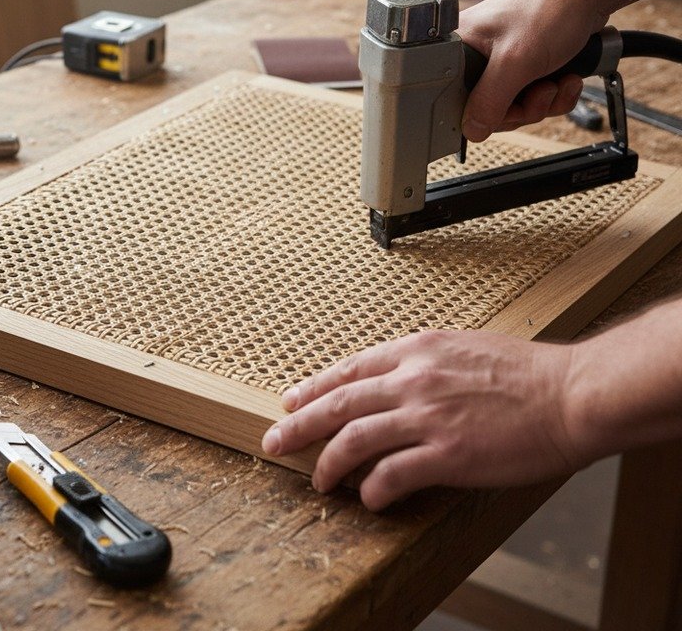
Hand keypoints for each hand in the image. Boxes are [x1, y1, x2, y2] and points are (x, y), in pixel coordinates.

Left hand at [260, 330, 587, 510]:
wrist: (572, 394)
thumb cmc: (527, 374)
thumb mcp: (463, 347)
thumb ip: (424, 362)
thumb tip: (394, 380)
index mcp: (416, 351)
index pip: (347, 369)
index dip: (312, 388)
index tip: (290, 402)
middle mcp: (412, 380)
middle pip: (335, 404)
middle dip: (297, 426)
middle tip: (274, 442)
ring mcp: (427, 417)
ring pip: (352, 441)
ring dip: (327, 465)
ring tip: (319, 482)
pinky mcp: (446, 454)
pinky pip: (390, 476)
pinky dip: (371, 491)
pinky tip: (369, 499)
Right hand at [457, 0, 606, 141]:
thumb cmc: (550, 8)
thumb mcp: (514, 62)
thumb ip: (489, 100)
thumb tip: (472, 130)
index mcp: (459, 47)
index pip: (455, 99)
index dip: (483, 112)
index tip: (506, 108)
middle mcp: (476, 55)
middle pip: (487, 107)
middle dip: (523, 107)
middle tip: (541, 90)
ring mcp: (502, 61)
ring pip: (514, 105)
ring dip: (544, 100)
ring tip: (558, 80)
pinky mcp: (526, 64)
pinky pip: (533, 96)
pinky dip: (555, 94)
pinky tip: (566, 78)